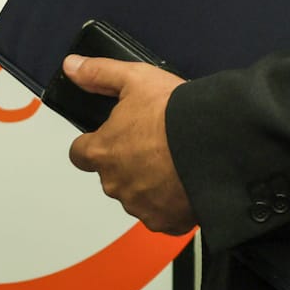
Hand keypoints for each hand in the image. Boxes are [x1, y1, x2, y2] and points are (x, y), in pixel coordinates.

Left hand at [64, 55, 196, 234]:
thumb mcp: (135, 78)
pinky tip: (184, 183)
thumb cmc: (176, 114)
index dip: (93, 144)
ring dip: (148, 183)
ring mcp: (140, 206)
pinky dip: (170, 203)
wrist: (217, 144)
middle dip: (127, 163)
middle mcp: (115, 183)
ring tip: (172, 161)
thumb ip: (99, 73)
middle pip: (111, 175)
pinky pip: (162, 215)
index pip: (80, 154)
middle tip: (153, 144)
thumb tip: (72, 67)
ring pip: (136, 195)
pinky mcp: (166, 222)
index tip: (110, 138)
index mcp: (102, 151)